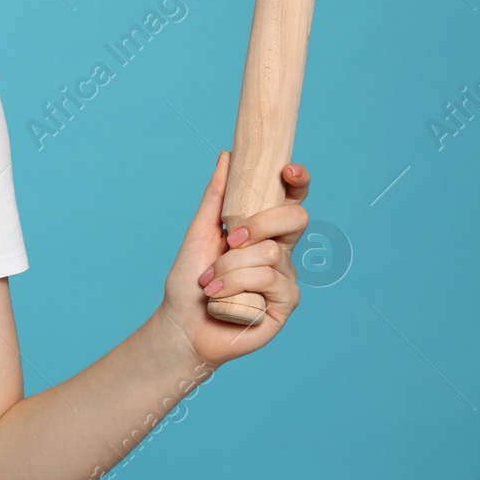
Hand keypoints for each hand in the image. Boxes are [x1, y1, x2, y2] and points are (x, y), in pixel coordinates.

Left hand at [156, 150, 309, 366]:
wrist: (182, 324)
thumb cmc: (190, 280)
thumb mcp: (199, 232)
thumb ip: (215, 197)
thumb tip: (227, 156)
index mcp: (263, 231)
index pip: (290, 201)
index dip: (298, 181)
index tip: (288, 170)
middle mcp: (280, 252)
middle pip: (295, 220)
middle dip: (260, 224)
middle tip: (230, 239)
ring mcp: (286, 278)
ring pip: (270, 253)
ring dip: (230, 266)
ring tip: (209, 281)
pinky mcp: (286, 304)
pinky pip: (268, 280)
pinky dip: (234, 284)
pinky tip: (219, 296)